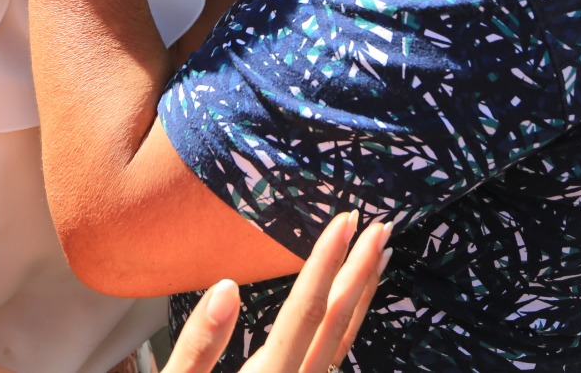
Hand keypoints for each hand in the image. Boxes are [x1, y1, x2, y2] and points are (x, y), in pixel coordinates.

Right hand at [162, 212, 389, 372]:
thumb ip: (198, 346)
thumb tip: (227, 287)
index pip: (304, 313)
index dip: (326, 262)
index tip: (348, 221)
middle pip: (335, 327)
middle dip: (359, 273)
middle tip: (382, 226)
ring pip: (341, 348)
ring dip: (361, 299)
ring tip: (378, 258)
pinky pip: (331, 363)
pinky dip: (345, 329)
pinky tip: (347, 309)